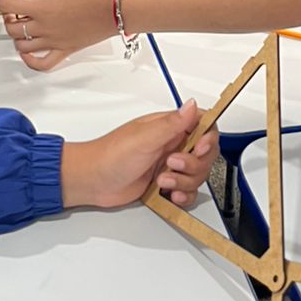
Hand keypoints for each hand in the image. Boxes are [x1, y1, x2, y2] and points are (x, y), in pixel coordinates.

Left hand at [0, 0, 115, 70]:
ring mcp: (53, 41)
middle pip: (12, 27)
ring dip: (17, 35)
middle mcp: (43, 28)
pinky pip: (42, 63)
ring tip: (22, 25)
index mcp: (40, 8)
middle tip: (13, 7)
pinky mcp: (64, 50)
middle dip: (7, 15)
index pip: (7, 4)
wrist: (113, 9)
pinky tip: (28, 52)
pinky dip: (30, 60)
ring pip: (22, 45)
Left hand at [61, 99, 216, 208]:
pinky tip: (170, 194)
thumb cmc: (110, 155)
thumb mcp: (143, 138)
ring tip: (162, 181)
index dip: (208, 138)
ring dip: (184, 181)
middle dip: (194, 164)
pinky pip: (187, 191)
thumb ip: (172, 123)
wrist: (92, 181)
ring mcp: (169, 165)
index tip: (199, 148)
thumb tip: (191, 104)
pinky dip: (183, 195)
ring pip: (197, 174)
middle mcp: (171, 144)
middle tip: (172, 165)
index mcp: (168, 127)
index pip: (203, 125)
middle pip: (205, 153)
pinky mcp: (165, 184)